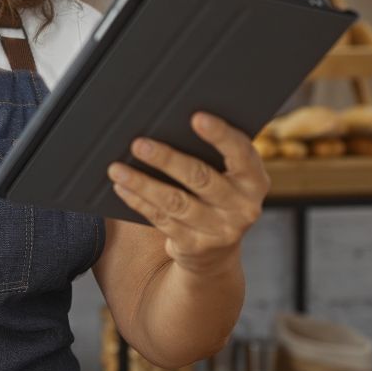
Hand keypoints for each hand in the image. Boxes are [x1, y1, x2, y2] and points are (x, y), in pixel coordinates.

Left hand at [107, 112, 268, 276]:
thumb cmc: (214, 195)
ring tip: (117, 168)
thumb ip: (210, 155)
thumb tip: (166, 123)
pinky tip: (122, 187)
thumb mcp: (225, 177)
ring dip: (143, 183)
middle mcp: (243, 207)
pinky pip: (161, 220)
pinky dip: (138, 202)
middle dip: (167, 159)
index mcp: (254, 180)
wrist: (215, 254)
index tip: (196, 117)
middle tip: (139, 144)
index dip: (220, 135)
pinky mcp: (195, 246)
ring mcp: (220, 230)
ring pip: (175, 202)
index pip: (241, 153)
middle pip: (201, 178)